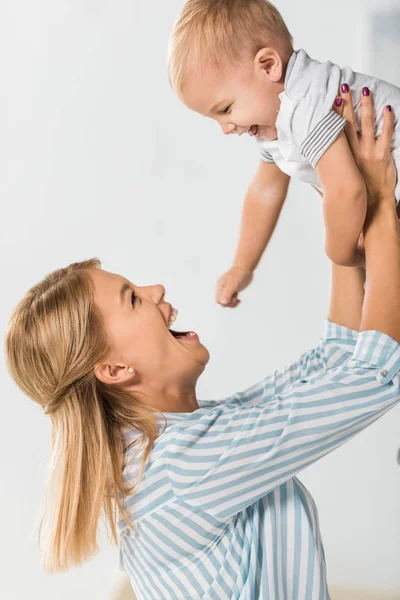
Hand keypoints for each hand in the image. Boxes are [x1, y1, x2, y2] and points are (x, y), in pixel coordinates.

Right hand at [216, 266, 252, 307]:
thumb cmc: (239, 274)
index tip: (233, 299)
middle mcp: (222, 289)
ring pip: (226, 302)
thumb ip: (227, 293)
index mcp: (220, 286)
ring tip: (237, 299)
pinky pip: (230, 300)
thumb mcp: (233, 284)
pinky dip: (234, 301)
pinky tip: (238, 299)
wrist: (244, 267)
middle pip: (222, 302)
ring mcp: (227, 290)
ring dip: (232, 303)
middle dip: (229, 303)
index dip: (225, 302)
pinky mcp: (232, 290)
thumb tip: (223, 302)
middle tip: (236, 299)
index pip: (218, 300)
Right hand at [333, 85, 395, 206]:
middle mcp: (353, 152)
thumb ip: (321, 184)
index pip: (334, 131)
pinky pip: (386, 133)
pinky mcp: (383, 155)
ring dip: (365, 106)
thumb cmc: (355, 197)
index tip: (327, 101)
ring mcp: (368, 152)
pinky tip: (387, 108)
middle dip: (345, 103)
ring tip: (364, 90)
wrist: (372, 207)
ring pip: (366, 124)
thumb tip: (308, 184)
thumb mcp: (334, 189)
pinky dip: (387, 120)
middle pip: (348, 122)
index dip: (331, 116)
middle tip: (343, 87)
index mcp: (341, 158)